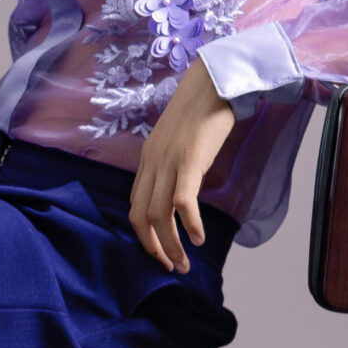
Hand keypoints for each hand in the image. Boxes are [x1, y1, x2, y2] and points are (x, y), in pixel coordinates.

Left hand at [129, 59, 235, 273]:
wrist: (214, 80)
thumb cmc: (202, 108)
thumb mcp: (179, 139)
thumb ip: (174, 161)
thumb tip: (181, 186)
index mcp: (147, 159)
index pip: (134, 204)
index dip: (142, 233)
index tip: (158, 251)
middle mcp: (152, 163)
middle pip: (140, 216)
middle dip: (153, 248)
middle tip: (169, 267)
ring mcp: (168, 162)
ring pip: (158, 215)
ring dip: (171, 245)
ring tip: (184, 263)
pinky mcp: (189, 161)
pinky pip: (182, 202)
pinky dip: (189, 225)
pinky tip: (199, 238)